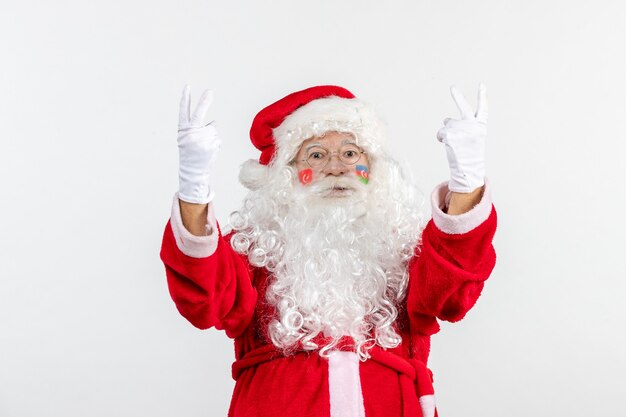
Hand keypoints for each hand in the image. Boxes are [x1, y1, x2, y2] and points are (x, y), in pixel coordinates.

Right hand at [177, 85, 220, 203]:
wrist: (192, 172)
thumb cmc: (190, 154)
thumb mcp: (187, 140)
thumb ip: (195, 129)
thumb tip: (215, 122)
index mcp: (183, 131)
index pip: (184, 112)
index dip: (185, 99)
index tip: (187, 87)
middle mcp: (192, 134)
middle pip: (199, 114)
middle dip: (204, 102)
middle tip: (210, 91)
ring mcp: (203, 139)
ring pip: (213, 128)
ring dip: (211, 135)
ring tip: (203, 147)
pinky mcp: (213, 144)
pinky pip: (217, 137)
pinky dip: (215, 142)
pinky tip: (208, 151)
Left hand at [436, 83, 487, 192]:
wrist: (468, 170)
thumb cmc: (470, 154)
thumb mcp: (472, 138)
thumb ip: (464, 126)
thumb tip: (445, 119)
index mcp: (481, 126)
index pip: (483, 108)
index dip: (482, 96)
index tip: (481, 84)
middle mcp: (473, 125)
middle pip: (464, 107)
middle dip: (457, 96)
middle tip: (452, 86)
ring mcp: (461, 129)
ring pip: (448, 123)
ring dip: (447, 131)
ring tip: (455, 144)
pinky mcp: (450, 135)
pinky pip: (440, 132)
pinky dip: (441, 138)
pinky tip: (448, 146)